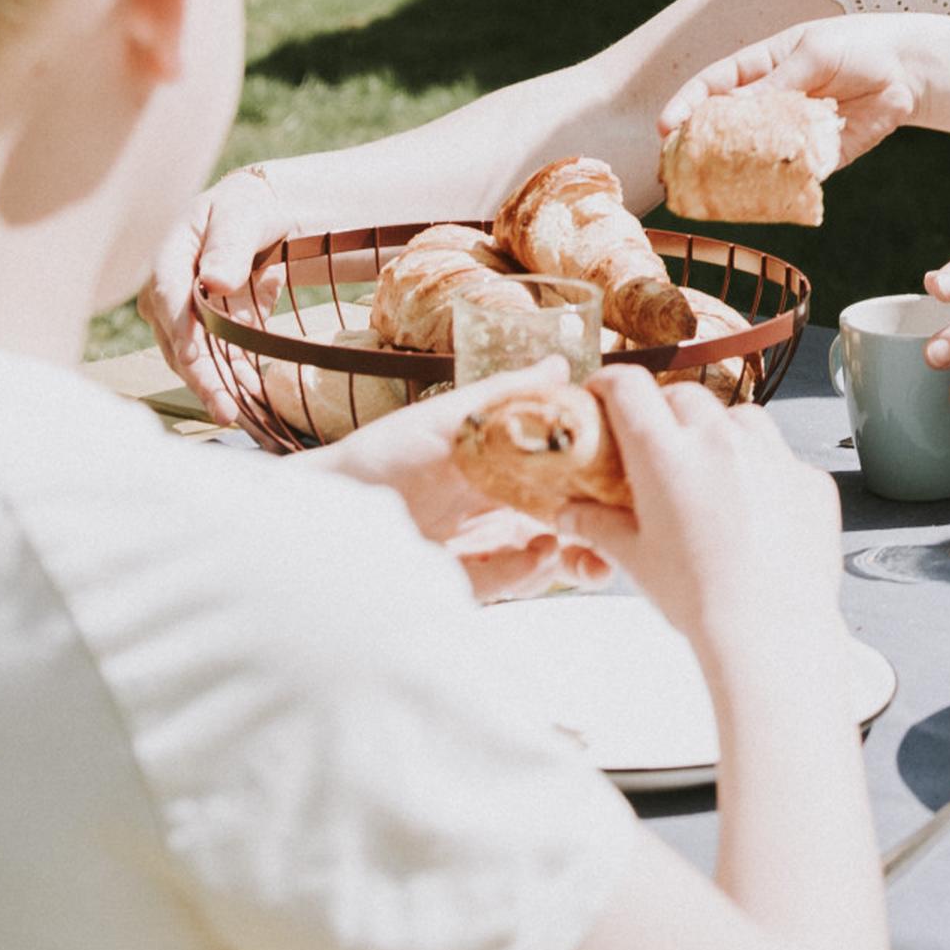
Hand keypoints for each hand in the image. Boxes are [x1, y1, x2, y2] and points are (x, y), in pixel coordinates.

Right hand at [142, 164, 292, 427]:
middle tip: (224, 409)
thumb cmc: (246, 209)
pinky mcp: (208, 334)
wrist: (258, 218)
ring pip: (194, 360)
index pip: (168, 297)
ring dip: (214, 389)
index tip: (193, 358)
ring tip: (236, 417)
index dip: (180, 330)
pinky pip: (219, 363)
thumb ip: (230, 244)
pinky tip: (250, 405)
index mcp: (169, 257)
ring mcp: (186, 318)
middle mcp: (168, 293)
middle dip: (200, 376)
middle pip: (178, 340)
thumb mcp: (242, 215)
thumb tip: (215, 280)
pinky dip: (233, 383)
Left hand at [297, 368, 614, 602]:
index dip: (596, 477)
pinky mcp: (459, 584)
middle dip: (596, 532)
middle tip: (627, 537)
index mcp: (498, 469)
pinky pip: (506, 582)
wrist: (319, 515)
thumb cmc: (377, 457)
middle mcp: (494, 510)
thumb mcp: (444, 420)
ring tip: (581, 554)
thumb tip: (562, 364)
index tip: (630, 476)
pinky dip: (526, 573)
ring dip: (570, 558)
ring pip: (542, 559)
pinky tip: (540, 557)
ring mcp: (479, 549)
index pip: (561, 473)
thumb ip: (503, 395)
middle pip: (560, 522)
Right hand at [552, 367, 845, 662]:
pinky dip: (764, 470)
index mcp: (666, 454)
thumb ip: (599, 525)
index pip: (629, 387)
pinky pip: (781, 457)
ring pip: (739, 417)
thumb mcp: (636, 559)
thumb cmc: (699, 598)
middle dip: (663, 412)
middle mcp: (721, 440)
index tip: (605, 395)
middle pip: (683, 397)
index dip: (610, 384)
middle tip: (656, 448)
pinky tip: (755, 510)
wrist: (771, 630)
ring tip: (709, 475)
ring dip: (719, 433)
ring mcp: (772, 454)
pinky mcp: (809, 477)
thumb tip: (570, 512)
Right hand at [659, 20, 927, 166]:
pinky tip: (761, 198)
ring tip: (711, 190)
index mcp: (760, 68)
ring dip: (733, 174)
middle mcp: (769, 104)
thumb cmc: (858, 47)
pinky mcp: (817, 158)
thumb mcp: (815, 53)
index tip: (668, 125)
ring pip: (752, 158)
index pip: (713, 86)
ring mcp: (790, 133)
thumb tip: (740, 106)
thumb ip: (780, 81)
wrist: (909, 70)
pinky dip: (775, 188)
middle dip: (699, 147)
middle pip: (725, 128)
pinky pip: (790, 177)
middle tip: (677, 167)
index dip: (687, 105)